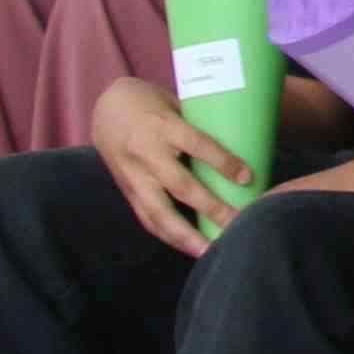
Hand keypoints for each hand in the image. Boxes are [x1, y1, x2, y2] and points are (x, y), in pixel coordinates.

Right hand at [89, 72, 250, 255]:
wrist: (105, 109)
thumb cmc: (150, 102)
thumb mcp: (174, 103)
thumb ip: (199, 126)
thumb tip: (243, 143)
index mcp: (162, 125)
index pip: (196, 145)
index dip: (222, 162)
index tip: (248, 177)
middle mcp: (146, 152)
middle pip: (181, 186)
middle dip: (211, 208)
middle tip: (239, 222)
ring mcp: (134, 175)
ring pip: (159, 211)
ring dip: (187, 236)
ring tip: (212, 251)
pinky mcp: (127, 191)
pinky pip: (147, 219)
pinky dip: (169, 236)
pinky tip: (191, 248)